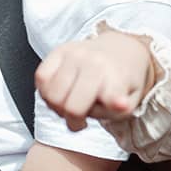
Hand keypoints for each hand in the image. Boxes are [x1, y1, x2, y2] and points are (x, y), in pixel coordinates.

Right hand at [35, 30, 154, 130]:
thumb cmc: (120, 82)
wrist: (118, 51)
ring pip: (50, 95)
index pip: (110, 95)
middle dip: (73, 120)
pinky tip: (59, 93)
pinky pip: (40, 78)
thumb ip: (117, 110)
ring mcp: (74, 54)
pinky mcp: (58, 50)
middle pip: (70, 107)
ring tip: (69, 104)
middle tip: (81, 118)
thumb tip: (117, 104)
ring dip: (57, 107)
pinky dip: (45, 92)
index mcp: (115, 76)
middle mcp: (93, 62)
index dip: (113, 103)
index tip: (118, 104)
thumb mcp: (130, 101)